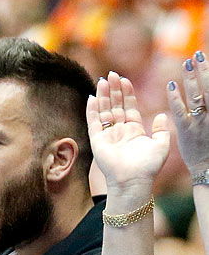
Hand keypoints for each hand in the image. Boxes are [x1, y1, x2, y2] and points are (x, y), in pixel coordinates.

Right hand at [87, 71, 168, 202]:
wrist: (133, 180)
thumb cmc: (148, 166)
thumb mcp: (162, 144)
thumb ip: (161, 129)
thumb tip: (160, 115)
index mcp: (134, 130)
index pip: (129, 107)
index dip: (127, 93)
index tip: (125, 79)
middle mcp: (119, 131)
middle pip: (115, 105)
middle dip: (114, 90)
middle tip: (111, 74)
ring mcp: (107, 135)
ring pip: (104, 110)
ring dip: (103, 95)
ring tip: (103, 80)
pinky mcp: (97, 140)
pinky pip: (93, 122)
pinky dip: (92, 110)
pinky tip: (92, 97)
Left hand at [168, 51, 208, 174]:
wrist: (208, 166)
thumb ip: (208, 105)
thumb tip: (204, 91)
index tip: (206, 59)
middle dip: (205, 70)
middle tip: (198, 54)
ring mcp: (201, 122)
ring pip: (198, 96)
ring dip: (192, 78)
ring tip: (188, 62)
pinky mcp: (187, 130)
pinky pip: (181, 112)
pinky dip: (176, 98)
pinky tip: (171, 85)